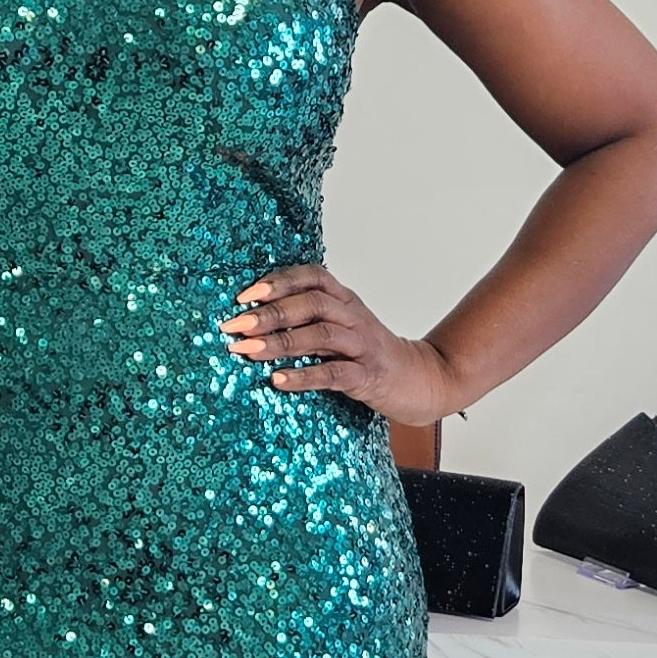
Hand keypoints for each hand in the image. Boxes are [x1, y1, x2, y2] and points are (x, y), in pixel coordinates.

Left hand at [218, 267, 459, 427]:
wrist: (422, 380)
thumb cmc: (370, 355)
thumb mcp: (341, 329)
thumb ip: (307, 321)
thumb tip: (252, 322)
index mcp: (344, 300)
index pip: (311, 278)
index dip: (277, 282)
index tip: (243, 295)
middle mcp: (353, 316)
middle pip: (311, 303)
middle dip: (269, 313)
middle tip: (234, 325)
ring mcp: (363, 345)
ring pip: (321, 334)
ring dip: (281, 341)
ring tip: (248, 350)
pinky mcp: (369, 376)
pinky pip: (334, 374)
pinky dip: (304, 376)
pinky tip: (278, 380)